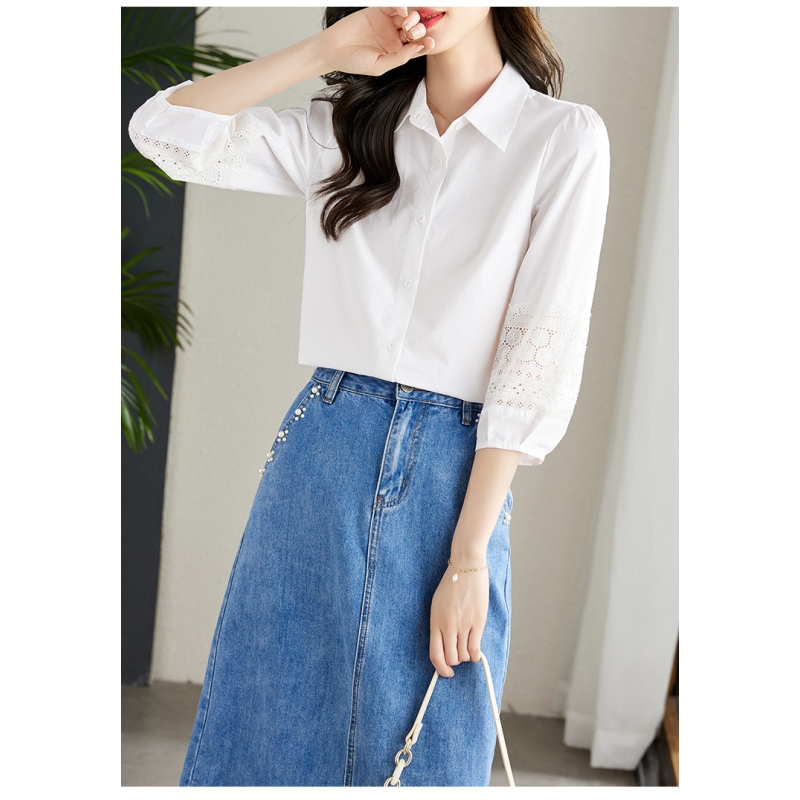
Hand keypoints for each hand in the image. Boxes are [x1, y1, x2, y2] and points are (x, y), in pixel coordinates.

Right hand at [319, 7, 434, 76]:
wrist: (333, 50)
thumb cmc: (354, 62)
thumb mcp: (379, 66)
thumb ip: (399, 58)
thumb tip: (418, 49)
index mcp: (396, 52)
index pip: (415, 47)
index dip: (425, 44)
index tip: (430, 43)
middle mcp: (394, 37)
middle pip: (414, 31)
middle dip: (418, 31)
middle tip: (412, 34)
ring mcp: (386, 23)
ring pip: (407, 17)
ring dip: (412, 19)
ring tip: (406, 25)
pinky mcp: (378, 11)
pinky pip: (393, 6)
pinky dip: (400, 7)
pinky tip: (402, 12)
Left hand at [429, 560, 488, 677]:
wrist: (466, 566)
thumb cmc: (451, 584)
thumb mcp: (437, 604)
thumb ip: (439, 624)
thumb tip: (444, 644)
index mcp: (435, 621)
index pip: (435, 654)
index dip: (440, 669)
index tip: (446, 672)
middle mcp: (448, 625)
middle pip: (450, 658)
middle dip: (454, 662)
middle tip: (458, 656)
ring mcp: (463, 624)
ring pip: (463, 655)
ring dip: (465, 656)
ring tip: (466, 648)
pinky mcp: (478, 622)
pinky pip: (475, 648)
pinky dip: (475, 655)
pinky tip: (475, 652)